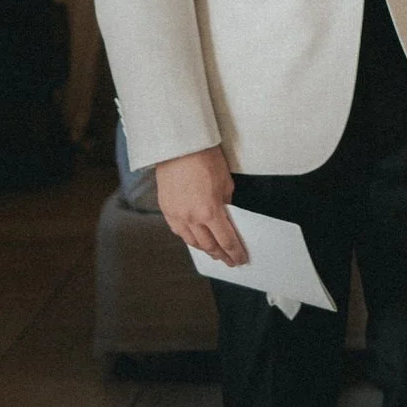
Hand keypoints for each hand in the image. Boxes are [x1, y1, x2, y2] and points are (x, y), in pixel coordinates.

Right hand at [155, 145, 247, 266]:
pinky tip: (195, 240)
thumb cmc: (204, 159)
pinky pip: (178, 231)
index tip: (240, 259)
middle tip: (229, 260)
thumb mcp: (226, 182)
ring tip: (214, 253)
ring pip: (192, 242)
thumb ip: (226, 203)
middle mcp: (191, 218)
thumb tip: (227, 214)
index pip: (226, 240)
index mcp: (210, 212)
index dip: (235, 252)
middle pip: (209, 245)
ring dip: (205, 249)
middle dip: (221, 255)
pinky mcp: (166, 210)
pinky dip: (189, 238)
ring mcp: (176, 215)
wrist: (178, 146)